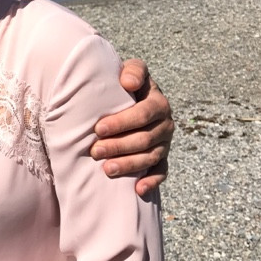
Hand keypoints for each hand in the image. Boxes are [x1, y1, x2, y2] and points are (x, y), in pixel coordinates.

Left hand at [92, 59, 174, 195]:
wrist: (128, 97)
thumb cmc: (124, 84)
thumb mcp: (132, 71)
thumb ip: (133, 71)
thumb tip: (128, 82)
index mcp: (158, 102)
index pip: (143, 114)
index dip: (122, 122)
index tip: (98, 128)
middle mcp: (165, 123)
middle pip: (145, 138)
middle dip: (119, 146)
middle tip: (95, 151)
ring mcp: (164, 142)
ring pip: (150, 157)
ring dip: (129, 165)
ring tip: (107, 169)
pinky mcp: (162, 158)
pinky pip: (161, 172)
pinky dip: (151, 182)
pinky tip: (138, 190)